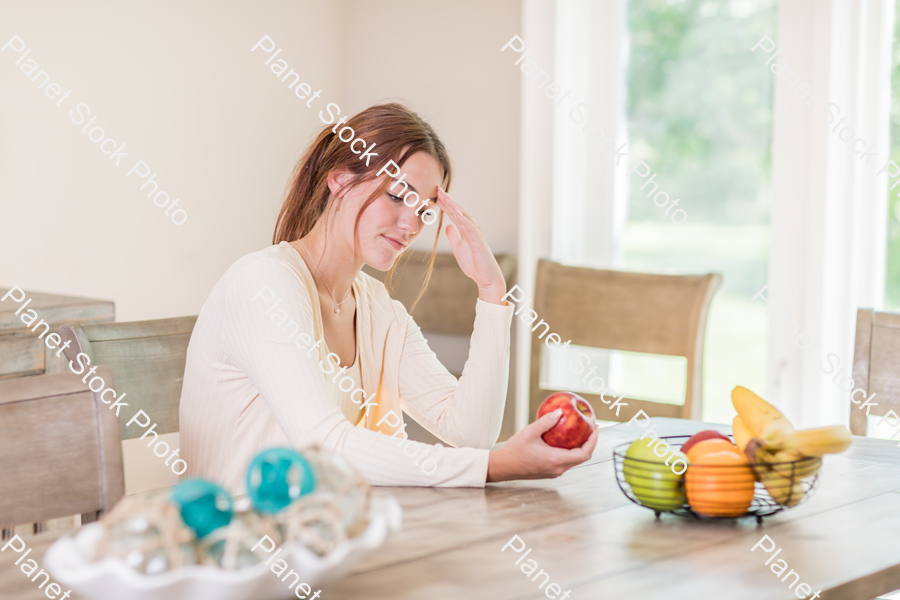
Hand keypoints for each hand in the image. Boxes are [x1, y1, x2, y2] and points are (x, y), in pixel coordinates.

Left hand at [436, 187, 506, 303]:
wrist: (486, 278)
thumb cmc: (474, 264)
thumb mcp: (458, 249)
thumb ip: (454, 237)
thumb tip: (448, 226)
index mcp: (466, 230)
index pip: (455, 214)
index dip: (446, 204)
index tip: (436, 195)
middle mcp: (472, 229)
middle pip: (459, 211)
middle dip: (449, 200)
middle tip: (438, 189)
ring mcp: (476, 234)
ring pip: (465, 216)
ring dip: (455, 206)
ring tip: (446, 197)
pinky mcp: (479, 242)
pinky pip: (471, 228)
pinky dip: (464, 220)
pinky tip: (456, 213)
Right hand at [486, 410, 599, 481]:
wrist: (504, 467)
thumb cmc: (515, 450)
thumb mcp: (529, 432)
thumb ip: (546, 422)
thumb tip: (560, 412)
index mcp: (555, 460)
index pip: (583, 454)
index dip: (593, 442)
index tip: (596, 429)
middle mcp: (558, 469)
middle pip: (582, 458)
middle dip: (589, 443)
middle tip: (591, 428)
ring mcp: (554, 472)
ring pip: (574, 461)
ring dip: (581, 447)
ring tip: (581, 432)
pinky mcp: (550, 472)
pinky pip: (566, 462)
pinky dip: (571, 451)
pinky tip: (566, 440)